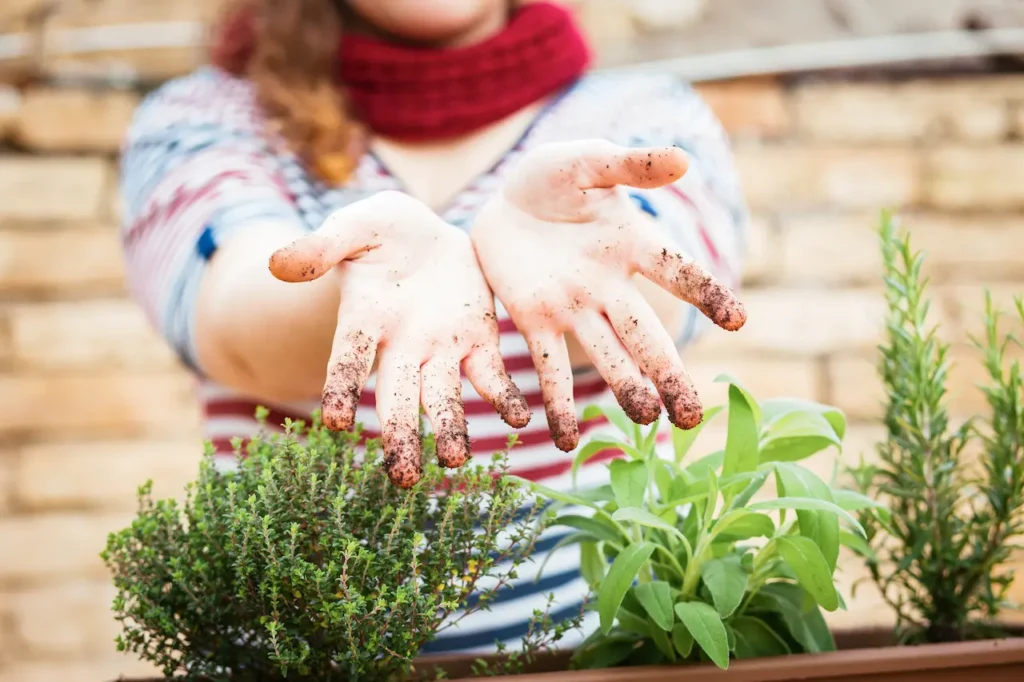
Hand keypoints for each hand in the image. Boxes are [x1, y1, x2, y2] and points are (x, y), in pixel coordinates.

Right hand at [268, 191, 530, 487]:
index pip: (348, 360)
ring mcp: (440, 349)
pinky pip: (491, 376)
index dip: (341, 389)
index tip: (336, 423)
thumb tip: (276, 263)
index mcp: (364, 320)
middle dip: (400, 435)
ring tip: (456, 461)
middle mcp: (400, 347)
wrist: (425, 234)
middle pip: (397, 397)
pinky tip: (520, 417)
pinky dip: (504, 397)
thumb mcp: (353, 226)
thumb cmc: (378, 231)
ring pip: (443, 398)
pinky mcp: (477, 342)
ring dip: (449, 429)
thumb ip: (322, 246)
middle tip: (404, 477)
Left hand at [471, 140, 745, 450]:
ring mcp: (574, 308)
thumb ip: (629, 165)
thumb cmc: (552, 176)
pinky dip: (557, 401)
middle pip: (647, 335)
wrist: (501, 198)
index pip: (677, 272)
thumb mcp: (587, 162)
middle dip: (670, 373)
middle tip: (694, 415)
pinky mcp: (535, 322)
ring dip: (627, 388)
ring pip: (607, 356)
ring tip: (646, 420)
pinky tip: (564, 438)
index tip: (738, 320)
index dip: (707, 293)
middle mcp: (610, 286)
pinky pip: (549, 365)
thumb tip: (682, 160)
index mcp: (631, 245)